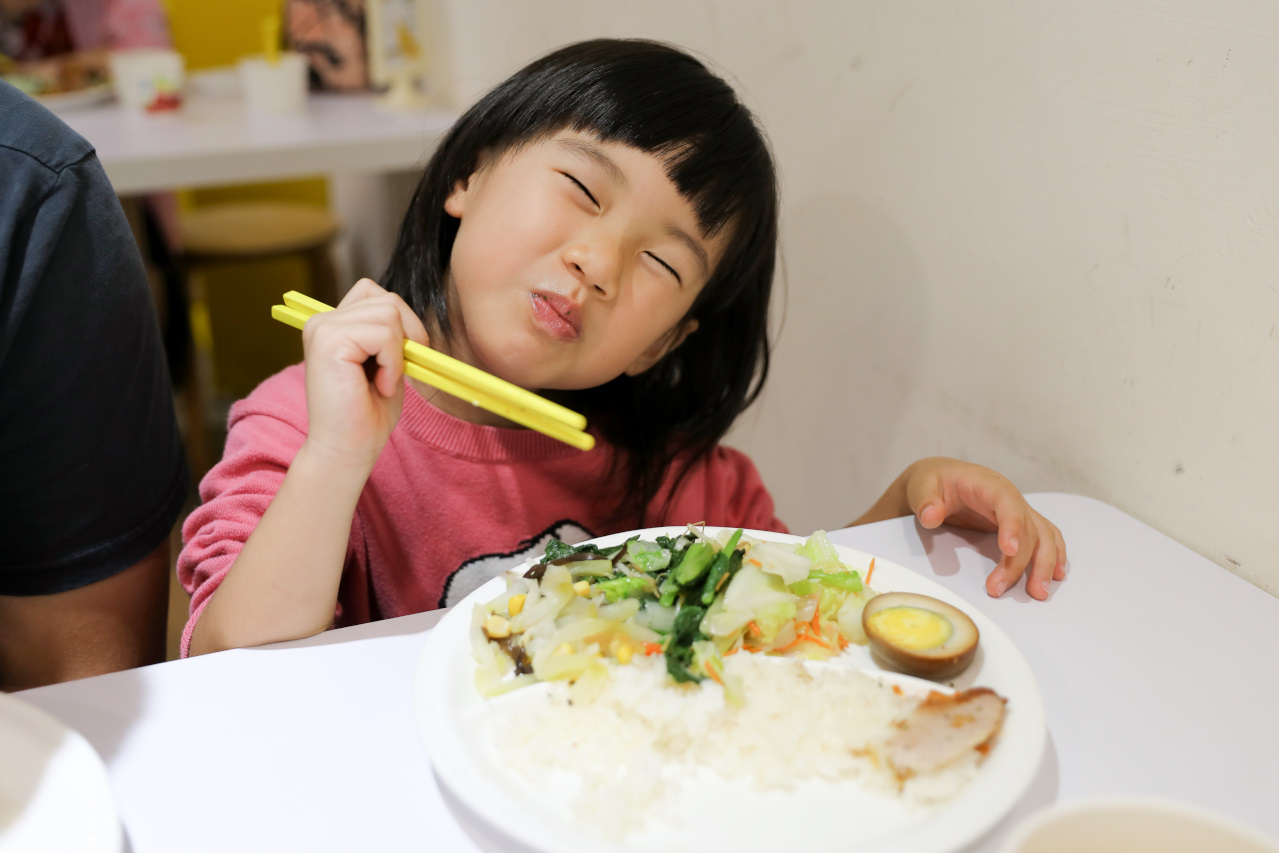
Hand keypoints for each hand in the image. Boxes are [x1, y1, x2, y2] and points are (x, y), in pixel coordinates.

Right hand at [300, 279, 427, 469]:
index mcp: (334, 324)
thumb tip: (416, 319)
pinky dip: (393, 362)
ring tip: (382, 382)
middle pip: (388, 300)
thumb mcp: (386, 364)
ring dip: (398, 353)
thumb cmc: (367, 414)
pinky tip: (379, 386)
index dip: (403, 322)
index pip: (378, 294)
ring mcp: (323, 328)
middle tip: (394, 374)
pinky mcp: (329, 340)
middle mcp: (323, 321)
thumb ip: (393, 335)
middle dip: (407, 336)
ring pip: (389, 313)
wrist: (347, 450)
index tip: (403, 358)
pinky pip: (384, 334)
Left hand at [900, 458, 1065, 599]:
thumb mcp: (921, 486)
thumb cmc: (932, 482)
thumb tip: (931, 516)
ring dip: (1044, 563)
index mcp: (988, 485)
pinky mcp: (1019, 524)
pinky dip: (1053, 555)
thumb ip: (925, 500)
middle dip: (1022, 560)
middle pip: (1029, 527)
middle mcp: (1010, 497)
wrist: (939, 479)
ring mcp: (1018, 511)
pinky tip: (1054, 575)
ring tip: (1037, 593)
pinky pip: (1045, 537)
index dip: (1013, 525)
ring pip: (1043, 535)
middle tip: (1002, 588)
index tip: (1010, 550)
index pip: (1008, 502)